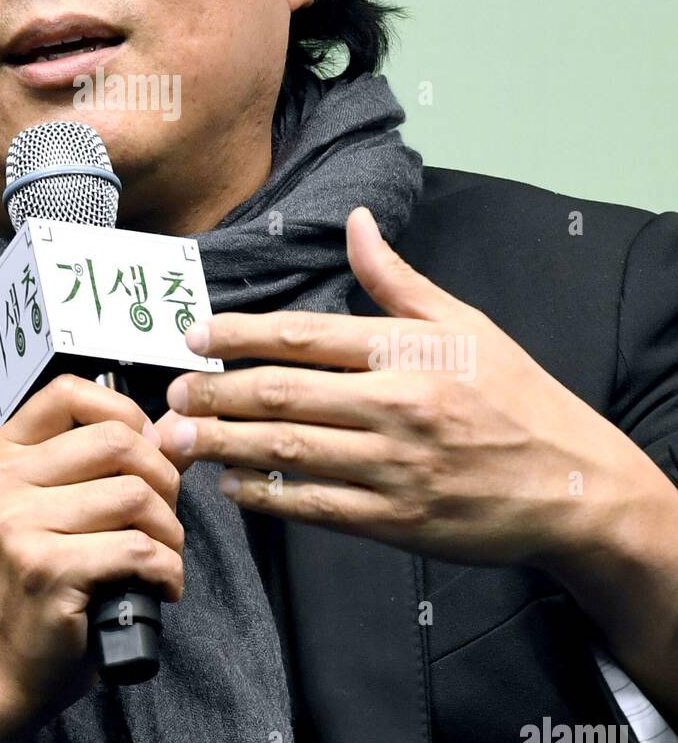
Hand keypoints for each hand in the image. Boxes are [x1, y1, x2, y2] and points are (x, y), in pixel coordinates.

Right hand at [0, 373, 182, 742]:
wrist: (3, 663)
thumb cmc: (42, 580)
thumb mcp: (65, 506)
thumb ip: (118, 460)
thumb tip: (180, 423)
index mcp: (0, 455)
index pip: (69, 392)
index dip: (124, 414)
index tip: (145, 451)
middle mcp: (2, 482)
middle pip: (116, 441)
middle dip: (162, 478)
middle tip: (163, 515)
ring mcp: (19, 526)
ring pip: (134, 496)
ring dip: (169, 531)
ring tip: (161, 555)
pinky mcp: (47, 570)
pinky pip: (138, 549)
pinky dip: (167, 570)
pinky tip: (159, 585)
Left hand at [154, 206, 659, 570]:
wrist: (574, 484)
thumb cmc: (514, 395)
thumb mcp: (465, 323)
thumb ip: (397, 279)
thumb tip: (355, 221)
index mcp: (407, 349)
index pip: (303, 335)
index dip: (238, 335)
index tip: (193, 337)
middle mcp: (396, 403)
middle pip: (283, 393)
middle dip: (215, 394)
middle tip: (169, 395)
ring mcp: (395, 466)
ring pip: (289, 450)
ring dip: (224, 444)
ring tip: (177, 439)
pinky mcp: (398, 521)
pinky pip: (316, 507)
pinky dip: (267, 496)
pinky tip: (232, 486)